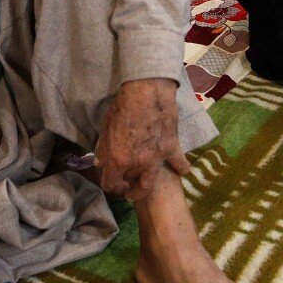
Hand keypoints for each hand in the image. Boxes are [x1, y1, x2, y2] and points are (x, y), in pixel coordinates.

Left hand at [96, 78, 188, 200]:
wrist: (147, 92)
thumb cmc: (123, 107)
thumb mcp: (106, 127)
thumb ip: (103, 148)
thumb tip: (100, 163)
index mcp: (118, 159)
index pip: (110, 184)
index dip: (108, 186)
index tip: (110, 183)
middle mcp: (138, 163)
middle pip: (129, 184)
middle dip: (125, 186)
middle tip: (124, 184)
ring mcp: (156, 157)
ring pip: (150, 183)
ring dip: (143, 189)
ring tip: (141, 188)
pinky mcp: (171, 147)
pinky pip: (179, 163)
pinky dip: (181, 168)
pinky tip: (182, 171)